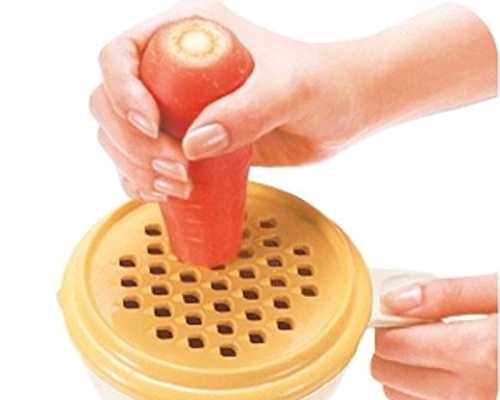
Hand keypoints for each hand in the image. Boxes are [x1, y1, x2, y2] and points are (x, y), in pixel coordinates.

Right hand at [89, 0, 375, 200]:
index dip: (122, 91)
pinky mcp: (190, 142)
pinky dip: (142, 181)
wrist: (342, 111)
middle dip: (131, 142)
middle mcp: (173, 70)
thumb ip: (247, 112)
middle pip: (111, 101)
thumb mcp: (289, 90)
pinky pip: (144, 162)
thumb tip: (193, 145)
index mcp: (189, 35)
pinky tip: (162, 194)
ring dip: (135, 167)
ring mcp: (179, 109)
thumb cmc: (323, 84)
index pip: (122, 54)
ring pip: (122, 137)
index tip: (151, 125)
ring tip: (176, 186)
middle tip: (175, 169)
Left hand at [372, 274, 497, 399]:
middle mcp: (474, 397)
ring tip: (434, 346)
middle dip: (393, 345)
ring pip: (398, 395)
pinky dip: (419, 391)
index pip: (394, 345)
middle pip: (388, 372)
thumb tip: (395, 300)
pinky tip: (442, 369)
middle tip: (417, 326)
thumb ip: (445, 294)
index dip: (388, 323)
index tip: (396, 311)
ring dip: (403, 368)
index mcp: (480, 355)